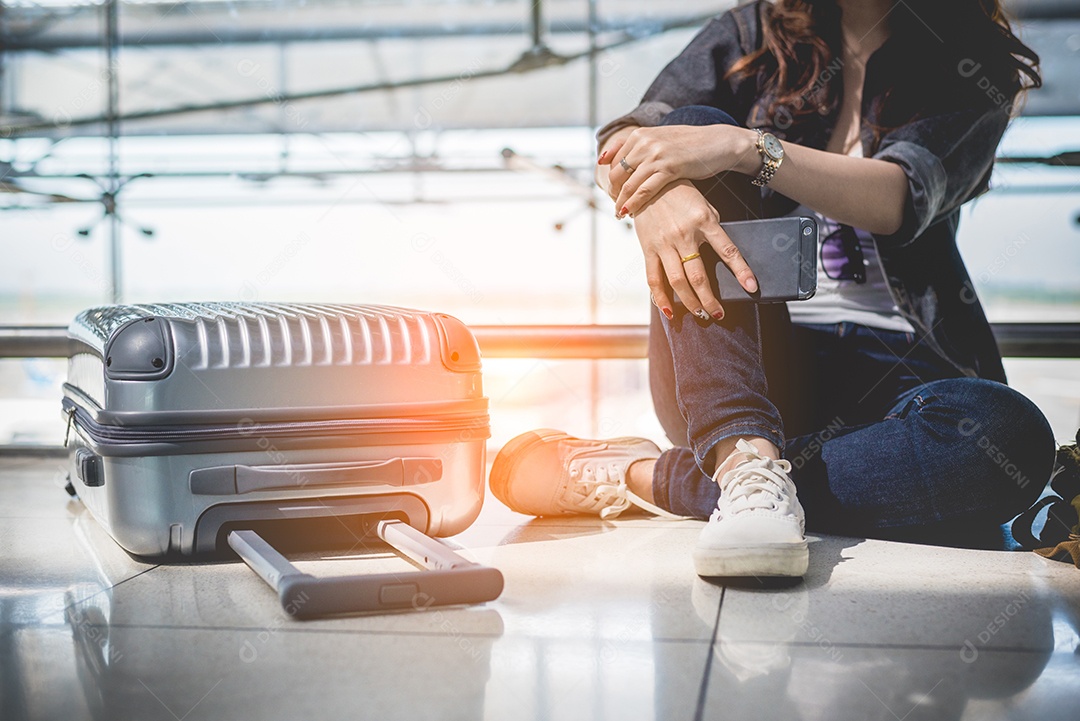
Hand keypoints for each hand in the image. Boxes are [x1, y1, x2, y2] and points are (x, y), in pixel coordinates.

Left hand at [599, 124, 756, 217]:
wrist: (718, 142)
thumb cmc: (689, 144)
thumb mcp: (659, 138)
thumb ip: (636, 147)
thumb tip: (606, 159)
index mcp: (640, 134)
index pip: (613, 160)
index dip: (611, 179)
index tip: (612, 193)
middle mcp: (644, 143)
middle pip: (617, 173)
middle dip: (613, 193)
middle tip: (616, 206)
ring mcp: (656, 155)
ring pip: (629, 184)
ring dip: (621, 202)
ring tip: (619, 214)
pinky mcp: (669, 168)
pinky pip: (644, 190)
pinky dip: (634, 203)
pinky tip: (629, 213)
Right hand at [630, 179, 757, 319]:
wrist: (647, 183)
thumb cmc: (681, 195)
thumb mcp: (704, 206)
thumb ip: (713, 228)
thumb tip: (723, 255)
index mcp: (704, 221)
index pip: (727, 251)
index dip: (741, 271)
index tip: (751, 287)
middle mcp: (683, 235)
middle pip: (697, 275)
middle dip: (709, 299)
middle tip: (717, 314)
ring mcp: (664, 243)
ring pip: (677, 281)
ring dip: (689, 302)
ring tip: (700, 314)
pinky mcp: (648, 249)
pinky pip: (653, 278)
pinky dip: (660, 298)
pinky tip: (669, 311)